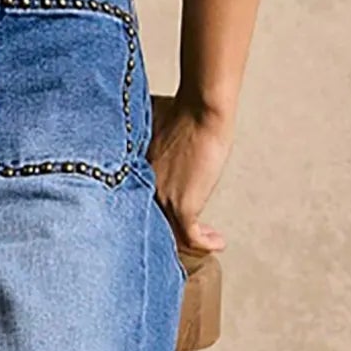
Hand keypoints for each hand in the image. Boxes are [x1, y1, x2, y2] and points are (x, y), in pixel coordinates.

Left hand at [146, 92, 233, 256]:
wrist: (201, 108)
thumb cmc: (181, 108)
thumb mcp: (151, 128)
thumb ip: (145, 143)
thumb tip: (147, 140)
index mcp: (133, 176)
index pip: (137, 207)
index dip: (153, 215)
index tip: (170, 215)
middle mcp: (144, 192)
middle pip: (152, 225)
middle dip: (171, 232)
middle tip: (189, 237)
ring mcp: (162, 200)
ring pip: (171, 234)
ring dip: (191, 240)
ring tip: (208, 239)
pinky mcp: (182, 207)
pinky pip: (191, 237)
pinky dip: (205, 243)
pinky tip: (217, 243)